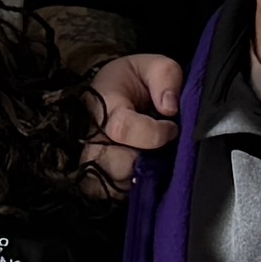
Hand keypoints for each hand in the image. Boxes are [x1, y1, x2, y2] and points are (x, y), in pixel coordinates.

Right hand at [84, 49, 183, 192]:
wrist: (107, 95)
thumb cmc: (130, 82)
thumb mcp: (150, 66)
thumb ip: (165, 76)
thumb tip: (169, 108)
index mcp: (102, 106)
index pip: (123, 129)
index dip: (154, 134)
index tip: (172, 128)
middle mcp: (90, 138)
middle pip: (115, 167)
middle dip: (146, 162)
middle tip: (159, 149)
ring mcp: (89, 162)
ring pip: (115, 185)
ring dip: (141, 176)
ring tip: (151, 158)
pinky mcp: (94, 182)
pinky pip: (113, 196)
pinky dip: (132, 189)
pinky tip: (142, 170)